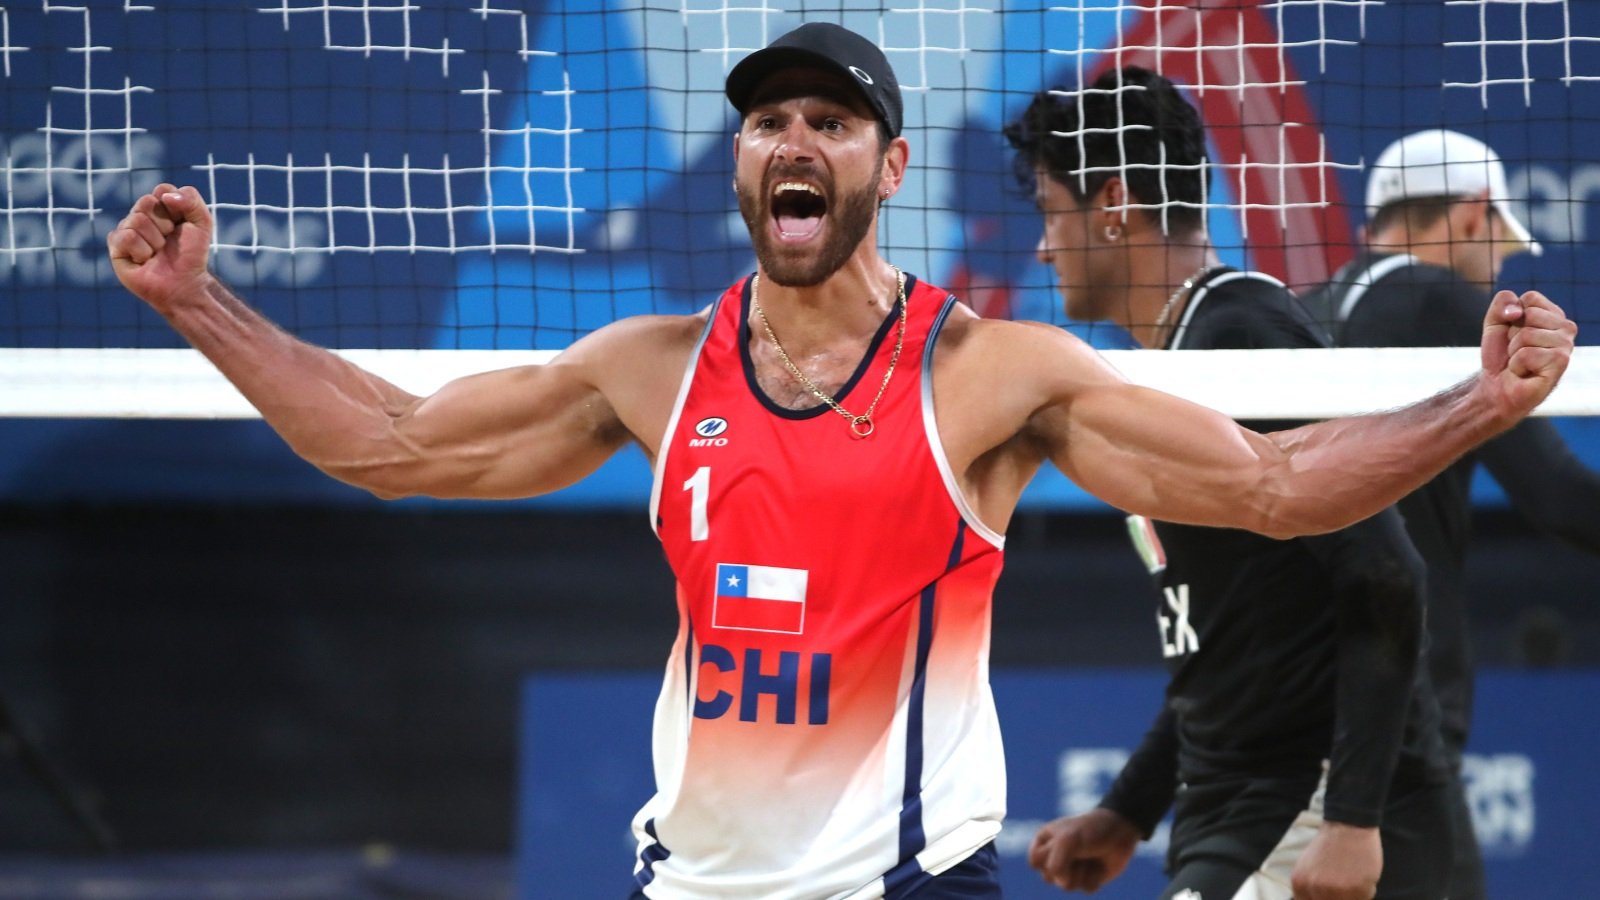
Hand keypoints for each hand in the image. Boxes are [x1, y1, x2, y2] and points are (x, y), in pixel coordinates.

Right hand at [107, 183, 214, 312]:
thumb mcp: (202, 222)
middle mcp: (140, 214)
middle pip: (146, 202)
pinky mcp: (116, 246)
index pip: (163, 190)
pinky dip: (142, 251)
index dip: (176, 210)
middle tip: (168, 241)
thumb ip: (190, 199)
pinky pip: (127, 237)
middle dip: (165, 225)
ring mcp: (126, 228)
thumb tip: (164, 197)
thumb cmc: (191, 253)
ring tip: (158, 253)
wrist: (184, 282)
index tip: (182, 225)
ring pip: (137, 220)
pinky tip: (145, 260)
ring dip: (155, 242)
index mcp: (159, 205)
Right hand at [1028, 807, 1141, 892]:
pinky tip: (1100, 865)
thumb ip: (1055, 863)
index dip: (1049, 858)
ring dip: (1082, 872)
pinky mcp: (1088, 879)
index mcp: (1044, 842)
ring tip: (1090, 858)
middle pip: (1049, 878)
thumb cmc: (1090, 830)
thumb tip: (1061, 883)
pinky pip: (1086, 889)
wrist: (1120, 831)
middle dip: (1066, 867)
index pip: (1035, 862)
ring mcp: (1071, 869)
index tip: (1061, 844)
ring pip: (1067, 887)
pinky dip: (1095, 878)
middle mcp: (1055, 857)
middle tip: (1079, 853)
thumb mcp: (1067, 840)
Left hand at [1289, 820, 1381, 899]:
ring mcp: (1335, 891)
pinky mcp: (1356, 889)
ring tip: (1354, 878)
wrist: (1347, 825)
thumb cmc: (1330, 845)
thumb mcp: (1308, 867)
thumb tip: (1316, 898)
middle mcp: (1314, 890)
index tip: (1332, 893)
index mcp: (1299, 884)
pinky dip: (1367, 890)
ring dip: (1355, 895)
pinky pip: (1365, 898)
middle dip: (1339, 897)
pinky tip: (1362, 873)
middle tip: (1346, 885)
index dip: (1323, 899)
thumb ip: (1310, 888)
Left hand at [1479, 289, 1576, 421]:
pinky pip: (1527, 354)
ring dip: (1514, 351)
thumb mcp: (1495, 323)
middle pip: (1529, 315)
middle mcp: (1566, 328)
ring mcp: (1566, 346)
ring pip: (1527, 335)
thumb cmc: (1501, 356)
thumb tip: (1517, 311)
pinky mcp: (1561, 363)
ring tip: (1520, 362)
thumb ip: (1503, 303)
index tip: (1512, 333)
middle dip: (1512, 334)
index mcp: (1554, 315)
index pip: (1531, 297)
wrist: (1496, 387)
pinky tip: (1524, 372)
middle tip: (1516, 351)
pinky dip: (1517, 365)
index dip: (1511, 316)